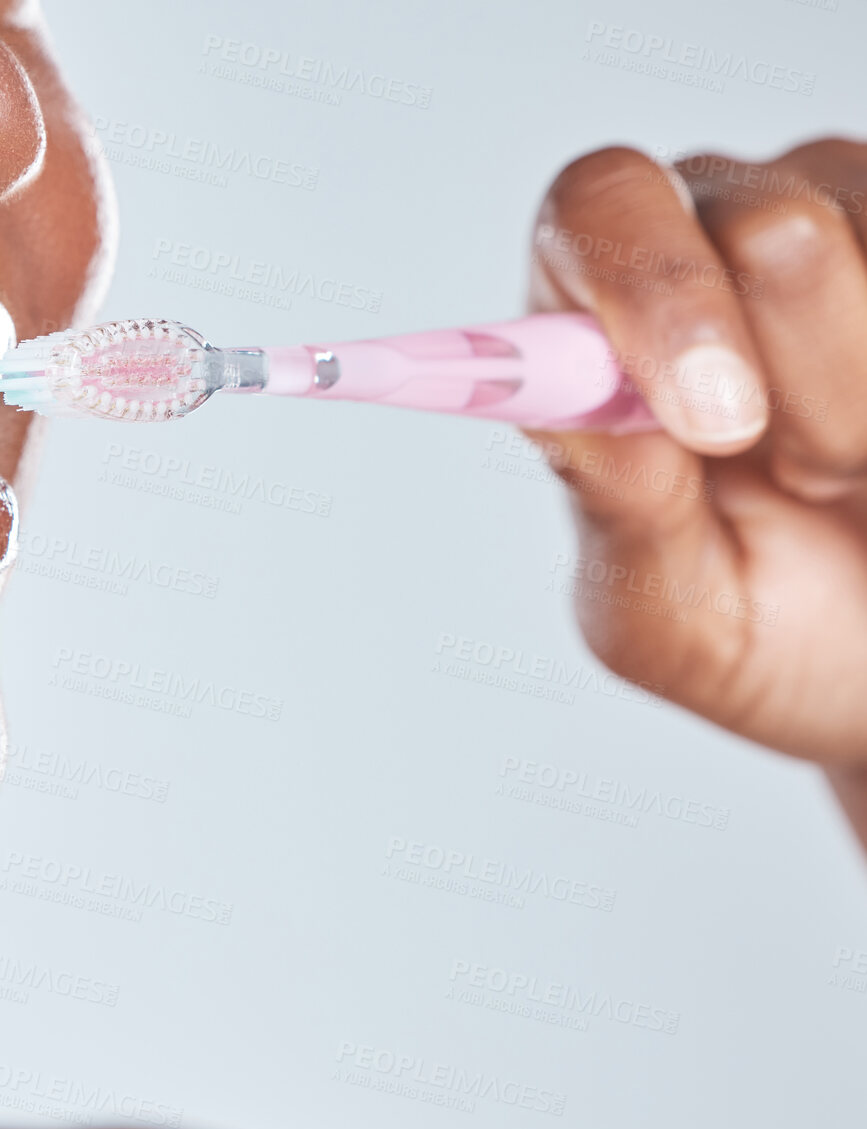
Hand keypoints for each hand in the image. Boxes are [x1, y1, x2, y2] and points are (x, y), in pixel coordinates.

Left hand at [527, 141, 866, 823]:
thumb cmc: (763, 624)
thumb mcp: (666, 617)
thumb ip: (615, 516)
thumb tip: (588, 419)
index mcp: (600, 311)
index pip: (596, 205)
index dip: (655, 289)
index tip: (715, 423)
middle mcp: (718, 230)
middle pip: (766, 224)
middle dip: (798, 383)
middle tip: (799, 479)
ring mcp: (850, 212)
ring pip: (866, 245)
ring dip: (865, 405)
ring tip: (845, 468)